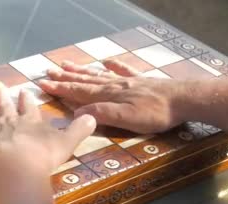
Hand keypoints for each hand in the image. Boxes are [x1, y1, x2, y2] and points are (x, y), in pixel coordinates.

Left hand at [0, 81, 95, 174]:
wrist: (16, 167)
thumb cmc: (42, 159)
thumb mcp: (67, 143)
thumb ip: (79, 130)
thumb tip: (94, 117)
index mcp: (30, 122)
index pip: (29, 108)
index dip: (27, 101)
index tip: (25, 91)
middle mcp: (9, 120)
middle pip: (5, 105)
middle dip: (2, 95)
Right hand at [39, 60, 188, 133]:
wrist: (184, 100)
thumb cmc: (156, 114)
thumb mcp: (126, 119)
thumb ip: (101, 114)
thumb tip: (77, 112)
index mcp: (108, 96)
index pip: (79, 92)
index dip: (60, 89)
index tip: (43, 84)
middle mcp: (114, 86)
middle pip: (85, 81)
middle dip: (65, 78)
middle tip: (48, 72)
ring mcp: (127, 82)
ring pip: (98, 75)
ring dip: (81, 71)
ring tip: (66, 64)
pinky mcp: (141, 81)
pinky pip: (123, 70)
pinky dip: (113, 65)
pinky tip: (106, 60)